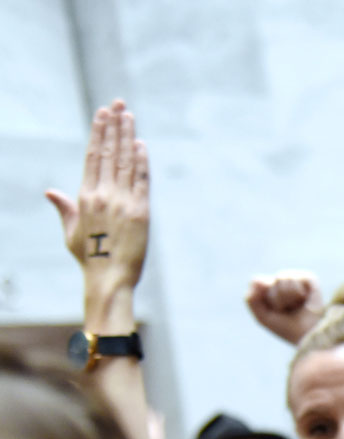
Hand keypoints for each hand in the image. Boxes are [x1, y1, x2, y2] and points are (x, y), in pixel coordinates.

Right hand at [44, 99, 149, 309]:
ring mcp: (122, 202)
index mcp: (85, 196)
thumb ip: (65, 208)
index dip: (98, 133)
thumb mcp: (71, 231)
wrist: (109, 278)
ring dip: (128, 136)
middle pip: (109, 153)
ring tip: (130, 116)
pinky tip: (141, 144)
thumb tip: (50, 192)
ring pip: (126, 162)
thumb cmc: (89, 258)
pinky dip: (142, 162)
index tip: (103, 114)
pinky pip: (142, 181)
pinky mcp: (141, 212)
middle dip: (114, 126)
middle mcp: (103, 195)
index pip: (93, 157)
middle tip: (119, 103)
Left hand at [245, 269, 324, 344]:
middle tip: (287, 310)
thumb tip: (257, 281)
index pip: (256, 282)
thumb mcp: (262, 317)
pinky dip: (296, 293)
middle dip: (276, 299)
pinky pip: (294, 279)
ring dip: (286, 297)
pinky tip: (304, 300)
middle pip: (269, 281)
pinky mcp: (309, 279)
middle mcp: (284, 282)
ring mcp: (296, 279)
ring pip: (281, 278)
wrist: (307, 335)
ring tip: (296, 306)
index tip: (275, 311)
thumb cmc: (287, 328)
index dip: (264, 299)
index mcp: (271, 289)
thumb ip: (251, 299)